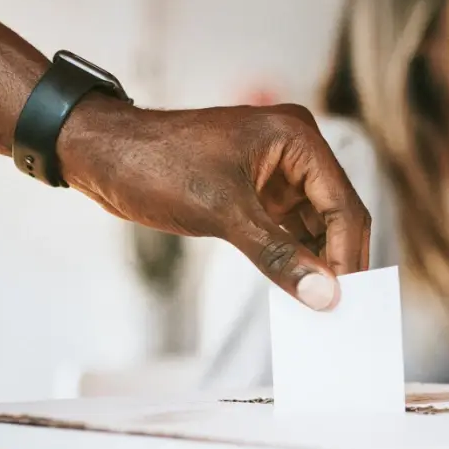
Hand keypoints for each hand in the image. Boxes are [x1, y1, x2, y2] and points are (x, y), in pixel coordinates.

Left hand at [58, 97, 370, 310]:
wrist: (102, 154)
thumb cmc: (156, 165)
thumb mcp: (223, 213)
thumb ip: (278, 256)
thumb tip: (324, 295)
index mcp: (297, 138)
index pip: (342, 204)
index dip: (346, 255)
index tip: (345, 301)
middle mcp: (295, 151)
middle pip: (336, 214)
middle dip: (336, 261)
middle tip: (339, 310)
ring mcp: (277, 172)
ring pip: (316, 225)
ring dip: (316, 263)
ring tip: (319, 307)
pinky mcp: (258, 192)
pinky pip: (289, 229)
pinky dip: (293, 258)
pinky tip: (296, 288)